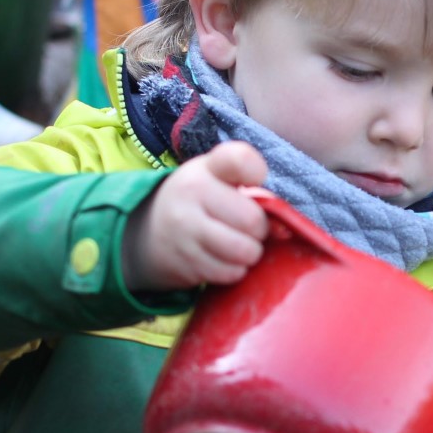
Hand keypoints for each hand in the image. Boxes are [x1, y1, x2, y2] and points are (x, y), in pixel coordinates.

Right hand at [122, 141, 269, 290]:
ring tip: (238, 245)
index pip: (240, 160)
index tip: (254, 180)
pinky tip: (223, 259)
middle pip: (253, 220)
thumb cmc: (198, 202)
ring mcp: (186, 230)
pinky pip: (230, 273)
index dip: (256, 172)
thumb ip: (253, 194)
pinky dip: (234, 270)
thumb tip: (285, 230)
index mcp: (207, 168)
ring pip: (244, 251)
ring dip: (250, 254)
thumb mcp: (216, 181)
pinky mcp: (185, 261)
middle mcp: (192, 194)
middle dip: (260, 230)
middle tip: (248, 229)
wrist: (146, 231)